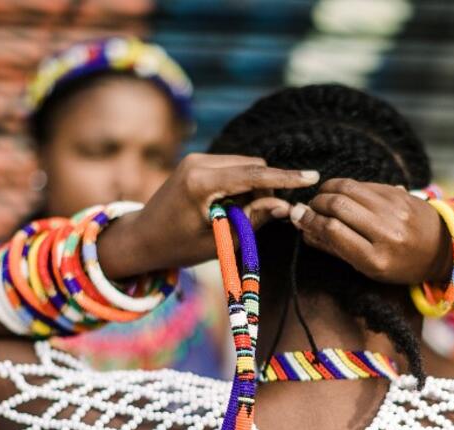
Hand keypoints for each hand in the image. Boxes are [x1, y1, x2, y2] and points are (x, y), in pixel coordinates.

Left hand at [106, 153, 318, 275]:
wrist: (141, 237)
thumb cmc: (177, 247)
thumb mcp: (219, 242)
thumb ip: (253, 222)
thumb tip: (285, 207)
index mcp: (201, 182)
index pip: (254, 174)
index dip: (286, 177)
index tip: (312, 176)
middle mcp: (198, 162)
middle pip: (253, 166)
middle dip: (267, 188)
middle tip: (261, 218)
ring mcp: (196, 159)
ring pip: (245, 165)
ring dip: (254, 187)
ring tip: (238, 217)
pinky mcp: (197, 161)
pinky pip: (233, 167)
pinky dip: (241, 185)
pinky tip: (230, 208)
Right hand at [289, 178, 450, 284]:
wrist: (442, 249)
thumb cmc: (401, 265)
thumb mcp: (368, 268)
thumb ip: (335, 248)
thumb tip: (303, 228)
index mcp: (377, 259)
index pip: (333, 231)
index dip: (310, 220)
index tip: (297, 216)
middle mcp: (388, 232)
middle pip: (338, 205)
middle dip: (316, 203)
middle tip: (310, 208)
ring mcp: (395, 209)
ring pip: (348, 188)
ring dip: (328, 190)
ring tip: (323, 199)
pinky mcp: (400, 193)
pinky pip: (364, 183)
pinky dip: (346, 187)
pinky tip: (343, 195)